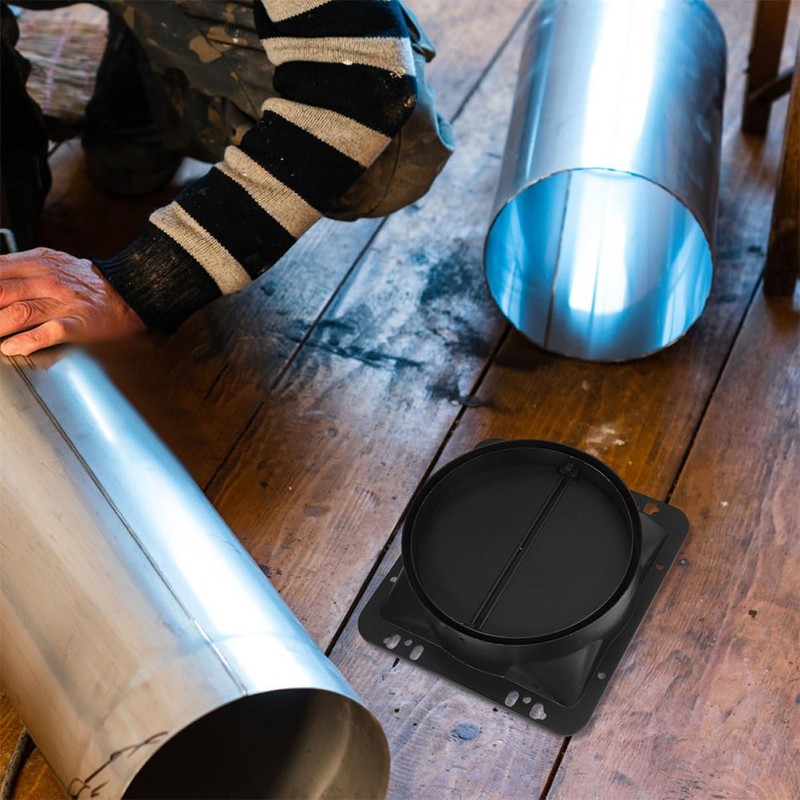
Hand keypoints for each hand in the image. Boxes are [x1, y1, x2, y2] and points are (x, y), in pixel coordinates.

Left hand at [0, 247, 145, 355]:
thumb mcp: (53, 262)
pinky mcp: (77, 325)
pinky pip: (47, 333)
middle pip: (0, 292)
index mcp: (40, 263)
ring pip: (17, 313)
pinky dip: (25, 341)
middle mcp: (49, 281)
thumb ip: (20, 268)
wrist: (130, 293)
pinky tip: (11, 346)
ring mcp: (63, 304)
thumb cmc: (89, 283)